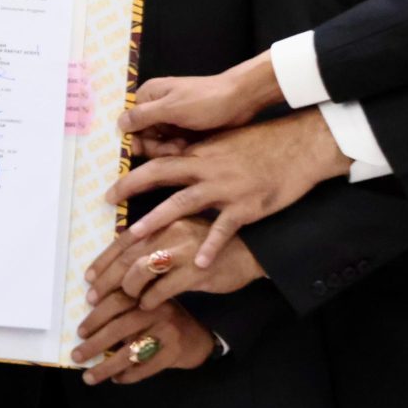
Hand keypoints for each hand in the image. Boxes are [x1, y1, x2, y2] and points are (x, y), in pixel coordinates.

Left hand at [72, 291, 214, 385]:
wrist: (198, 338)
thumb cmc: (163, 321)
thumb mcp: (146, 306)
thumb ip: (123, 309)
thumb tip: (86, 329)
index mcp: (146, 294)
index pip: (116, 301)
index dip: (96, 316)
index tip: (80, 332)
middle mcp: (157, 310)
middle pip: (120, 328)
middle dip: (94, 344)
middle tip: (77, 356)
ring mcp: (167, 332)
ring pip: (131, 352)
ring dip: (106, 367)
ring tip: (89, 376)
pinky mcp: (174, 353)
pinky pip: (146, 368)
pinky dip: (128, 376)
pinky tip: (116, 379)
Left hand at [92, 215, 265, 310]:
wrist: (250, 253)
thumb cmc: (210, 246)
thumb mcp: (180, 236)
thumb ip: (154, 242)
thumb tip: (121, 260)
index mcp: (164, 221)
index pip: (124, 240)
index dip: (104, 259)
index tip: (88, 276)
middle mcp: (171, 231)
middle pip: (128, 255)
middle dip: (107, 278)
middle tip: (93, 296)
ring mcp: (185, 251)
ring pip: (142, 269)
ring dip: (128, 288)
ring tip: (128, 300)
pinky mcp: (198, 272)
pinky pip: (164, 288)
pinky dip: (151, 299)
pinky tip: (148, 306)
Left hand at [113, 109, 350, 258]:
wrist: (300, 146)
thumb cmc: (263, 142)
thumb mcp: (226, 142)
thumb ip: (200, 153)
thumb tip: (176, 157)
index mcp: (201, 152)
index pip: (159, 159)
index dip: (134, 170)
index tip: (113, 182)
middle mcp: (207, 168)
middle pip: (160, 175)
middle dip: (130, 187)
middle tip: (107, 201)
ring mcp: (226, 188)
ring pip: (182, 203)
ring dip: (156, 219)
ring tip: (136, 236)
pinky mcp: (246, 206)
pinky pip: (223, 230)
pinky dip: (210, 247)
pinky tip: (198, 265)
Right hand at [121, 51, 282, 139]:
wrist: (241, 100)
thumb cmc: (206, 100)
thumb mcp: (172, 108)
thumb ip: (143, 116)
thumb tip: (118, 124)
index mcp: (149, 95)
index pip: (128, 122)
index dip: (133, 138)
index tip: (142, 151)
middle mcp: (156, 107)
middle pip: (142, 136)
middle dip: (155, 146)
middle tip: (174, 148)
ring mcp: (171, 120)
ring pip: (158, 144)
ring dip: (168, 150)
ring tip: (184, 146)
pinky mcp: (184, 131)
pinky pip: (172, 146)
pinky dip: (179, 150)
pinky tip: (189, 147)